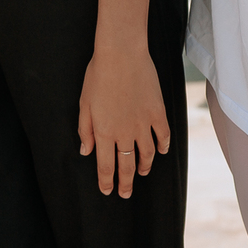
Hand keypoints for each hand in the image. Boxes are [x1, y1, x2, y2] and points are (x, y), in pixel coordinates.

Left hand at [77, 42, 169, 198]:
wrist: (121, 53)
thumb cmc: (98, 75)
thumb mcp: (84, 103)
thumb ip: (85, 129)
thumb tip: (86, 150)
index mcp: (104, 132)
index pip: (106, 165)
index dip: (107, 181)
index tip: (108, 190)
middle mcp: (125, 133)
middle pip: (127, 165)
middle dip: (126, 183)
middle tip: (126, 193)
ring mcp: (144, 124)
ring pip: (147, 154)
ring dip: (144, 166)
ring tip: (142, 172)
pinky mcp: (158, 112)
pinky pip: (163, 136)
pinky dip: (163, 146)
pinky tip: (162, 151)